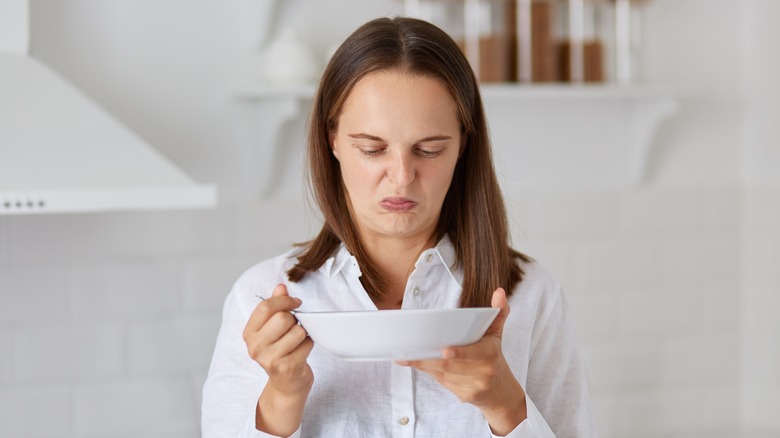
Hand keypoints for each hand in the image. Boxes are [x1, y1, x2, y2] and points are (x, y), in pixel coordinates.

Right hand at [243, 284, 313, 434]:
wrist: (286, 384)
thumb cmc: (281, 352)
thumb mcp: (272, 329)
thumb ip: (276, 306)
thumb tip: (281, 287)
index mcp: (249, 333)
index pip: (265, 307)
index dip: (284, 300)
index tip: (295, 303)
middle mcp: (255, 346)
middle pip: (283, 318)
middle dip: (295, 319)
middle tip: (295, 327)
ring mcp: (269, 358)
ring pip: (297, 331)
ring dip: (303, 333)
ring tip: (298, 341)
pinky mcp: (285, 367)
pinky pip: (306, 345)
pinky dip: (309, 345)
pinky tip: (302, 351)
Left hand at [397, 288, 526, 434]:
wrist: (501, 394)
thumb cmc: (494, 358)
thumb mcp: (496, 335)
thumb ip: (498, 312)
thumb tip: (499, 291)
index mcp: (490, 354)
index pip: (475, 353)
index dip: (460, 353)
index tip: (445, 350)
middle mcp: (483, 372)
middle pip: (451, 365)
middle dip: (429, 359)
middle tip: (410, 351)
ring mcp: (473, 386)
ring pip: (443, 373)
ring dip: (424, 365)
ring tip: (405, 357)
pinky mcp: (463, 395)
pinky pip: (442, 381)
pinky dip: (429, 372)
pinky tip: (415, 364)